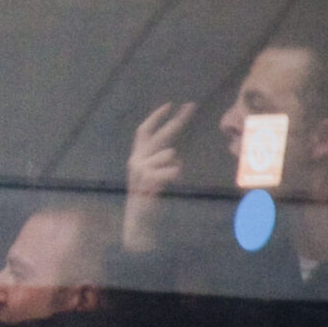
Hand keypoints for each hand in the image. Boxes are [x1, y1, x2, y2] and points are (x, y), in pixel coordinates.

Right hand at [122, 100, 194, 252]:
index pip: (143, 131)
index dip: (156, 117)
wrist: (137, 221)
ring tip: (170, 177)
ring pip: (168, 153)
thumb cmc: (147, 200)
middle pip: (158, 134)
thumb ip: (162, 163)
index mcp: (136, 158)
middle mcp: (135, 160)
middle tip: (192, 106)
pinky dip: (174, 174)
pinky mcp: (148, 179)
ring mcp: (140, 169)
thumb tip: (175, 152)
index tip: (170, 104)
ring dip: (173, 164)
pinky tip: (171, 182)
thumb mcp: (153, 178)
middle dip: (176, 120)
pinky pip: (172, 169)